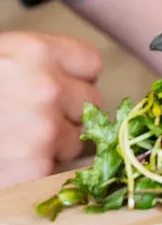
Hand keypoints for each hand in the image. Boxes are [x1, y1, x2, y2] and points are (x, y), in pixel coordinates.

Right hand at [0, 32, 102, 187]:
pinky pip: (56, 170)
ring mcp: (43, 130)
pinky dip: (36, 172)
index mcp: (36, 52)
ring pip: (77, 140)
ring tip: (13, 141)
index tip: (57, 87)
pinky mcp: (34, 170)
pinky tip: (8, 161)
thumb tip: (73, 85)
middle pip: (91, 103)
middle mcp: (47, 87)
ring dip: (53, 145)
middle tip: (29, 120)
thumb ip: (34, 65)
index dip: (74, 79)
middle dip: (67, 113)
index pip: (91, 64)